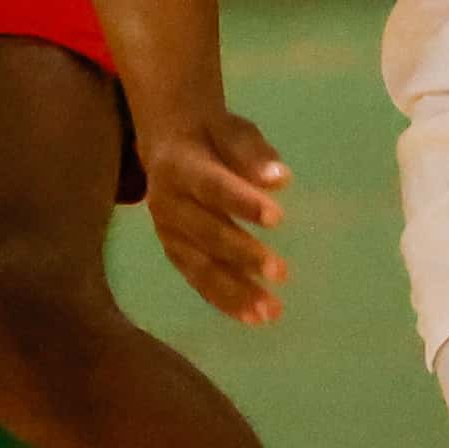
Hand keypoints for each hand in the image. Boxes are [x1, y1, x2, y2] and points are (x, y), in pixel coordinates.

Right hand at [142, 107, 290, 324]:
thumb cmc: (211, 135)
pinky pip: (197, 280)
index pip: (212, 186)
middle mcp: (167, 202)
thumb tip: (280, 179)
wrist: (169, 141)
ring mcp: (167, 232)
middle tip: (281, 273)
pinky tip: (252, 318)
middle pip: (205, 232)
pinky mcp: (174, 252)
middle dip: (243, 254)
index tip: (278, 218)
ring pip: (199, 265)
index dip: (242, 202)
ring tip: (270, 312)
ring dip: (234, 291)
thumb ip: (253, 154)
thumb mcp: (231, 130)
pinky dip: (223, 301)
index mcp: (180, 165)